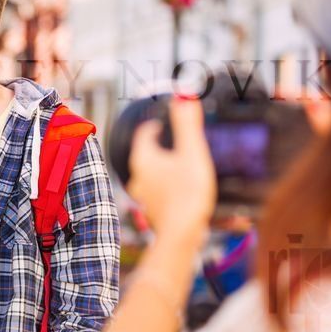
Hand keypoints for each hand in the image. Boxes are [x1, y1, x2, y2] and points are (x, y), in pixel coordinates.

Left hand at [125, 96, 214, 242]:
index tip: (166, 122)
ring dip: (166, 167)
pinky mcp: (153, 210)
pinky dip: (170, 186)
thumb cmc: (187, 193)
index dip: (156, 124)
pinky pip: (160, 191)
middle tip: (178, 142)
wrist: (183, 235)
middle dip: (162, 146)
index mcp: (143, 158)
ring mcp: (143, 195)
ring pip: (153, 173)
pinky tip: (184, 189)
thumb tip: (184, 96)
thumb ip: (187, 124)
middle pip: (148, 152)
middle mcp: (138, 176)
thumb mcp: (192, 152)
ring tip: (184, 165)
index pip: (144, 132)